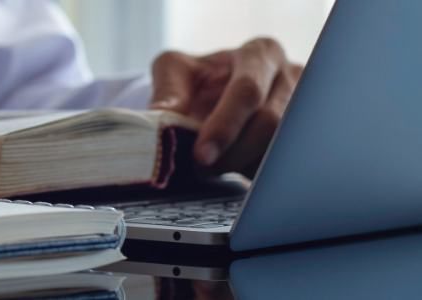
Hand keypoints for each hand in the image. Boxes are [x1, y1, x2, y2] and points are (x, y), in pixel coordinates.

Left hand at [150, 38, 303, 177]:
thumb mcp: (175, 70)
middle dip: (232, 152)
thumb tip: (160, 116)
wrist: (215, 95)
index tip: (202, 154)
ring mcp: (301, 110)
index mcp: (260, 54)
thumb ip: (168, 91)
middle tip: (202, 166)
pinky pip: (283, 164)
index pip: (248, 90)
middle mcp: (289, 77)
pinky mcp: (299, 138)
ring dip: (242, 164)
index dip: (225, 125)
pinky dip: (252, 171)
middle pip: (270, 122)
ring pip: (279, 147)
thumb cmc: (198, 78)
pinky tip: (233, 168)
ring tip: (213, 166)